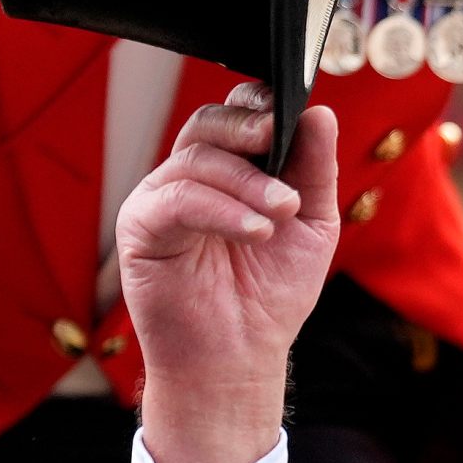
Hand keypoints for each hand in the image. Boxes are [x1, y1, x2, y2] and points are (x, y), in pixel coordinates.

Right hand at [119, 83, 339, 462]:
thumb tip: (321, 112)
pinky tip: (255, 230)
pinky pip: (177, 199)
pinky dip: (221, 209)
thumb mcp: (311, 225)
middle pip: (209, 122)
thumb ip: (316, 169)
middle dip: (249, 127)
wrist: (240, 357)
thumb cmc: (269, 296)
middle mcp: (191, 178)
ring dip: (246, 180)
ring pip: (197, 158)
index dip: (259, 105)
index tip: (291, 113)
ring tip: (281, 212)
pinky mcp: (141, 228)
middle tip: (280, 141)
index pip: (235, 114)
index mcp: (229, 171)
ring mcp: (162, 200)